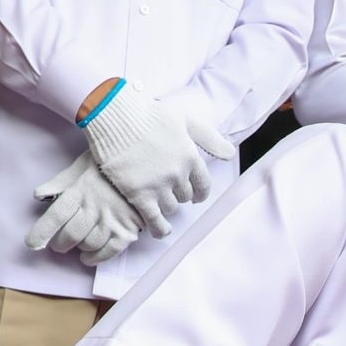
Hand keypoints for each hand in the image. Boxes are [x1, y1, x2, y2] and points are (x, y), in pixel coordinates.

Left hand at [28, 153, 143, 262]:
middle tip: (58, 244)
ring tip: (77, 245)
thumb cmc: (110, 165)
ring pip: (89, 244)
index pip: (56, 215)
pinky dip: (96, 258)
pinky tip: (89, 257)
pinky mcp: (129, 228)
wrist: (146, 162)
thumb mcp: (82, 166)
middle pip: (71, 235)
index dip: (41, 232)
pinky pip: (110, 251)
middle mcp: (95, 206)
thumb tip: (38, 195)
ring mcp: (113, 219)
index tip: (32, 244)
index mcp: (80, 190)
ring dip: (79, 249)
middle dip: (60, 244)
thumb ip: (60, 182)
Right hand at [80, 86, 235, 233]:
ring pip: (170, 208)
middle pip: (185, 196)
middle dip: (178, 194)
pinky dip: (159, 229)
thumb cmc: (148, 114)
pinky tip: (160, 231)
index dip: (200, 192)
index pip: (203, 184)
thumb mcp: (185, 119)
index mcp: (190, 156)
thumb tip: (231, 154)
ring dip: (165, 206)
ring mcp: (159, 185)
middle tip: (166, 190)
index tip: (196, 197)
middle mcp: (178, 173)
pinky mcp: (139, 195)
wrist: (115, 116)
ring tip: (155, 200)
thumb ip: (209, 138)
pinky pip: (155, 221)